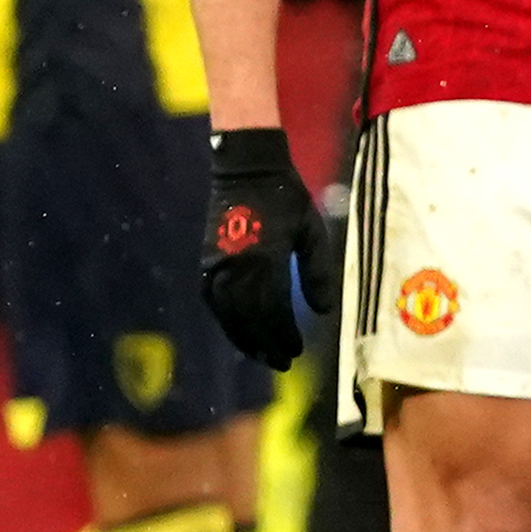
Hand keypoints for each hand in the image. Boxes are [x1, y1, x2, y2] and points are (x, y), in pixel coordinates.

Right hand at [201, 127, 319, 368]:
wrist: (247, 168)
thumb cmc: (286, 198)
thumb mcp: (312, 231)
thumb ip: (318, 272)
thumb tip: (323, 312)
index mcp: (267, 260)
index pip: (273, 311)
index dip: (283, 335)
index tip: (296, 351)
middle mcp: (238, 267)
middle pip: (250, 319)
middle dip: (266, 344)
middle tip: (282, 362)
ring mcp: (218, 265)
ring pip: (228, 315)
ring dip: (244, 339)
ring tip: (261, 356)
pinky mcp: (207, 261)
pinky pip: (213, 301)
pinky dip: (226, 321)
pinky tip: (238, 332)